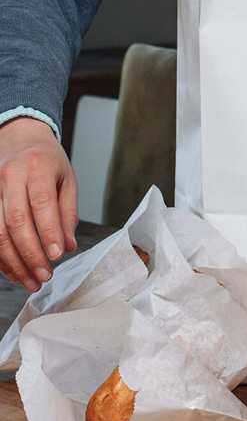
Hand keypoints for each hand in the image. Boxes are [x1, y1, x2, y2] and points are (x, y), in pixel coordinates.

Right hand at [0, 117, 77, 290]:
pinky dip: (1, 257)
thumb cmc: (47, 161)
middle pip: (15, 220)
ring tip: (31, 281)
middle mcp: (10, 175)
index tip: (57, 256)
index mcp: (36, 166)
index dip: (48, 232)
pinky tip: (14, 271)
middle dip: (30, 253)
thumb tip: (67, 246)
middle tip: (45, 275)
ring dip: (14, 261)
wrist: (20, 139)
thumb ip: (67, 213)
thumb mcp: (66, 179)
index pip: (41, 202)